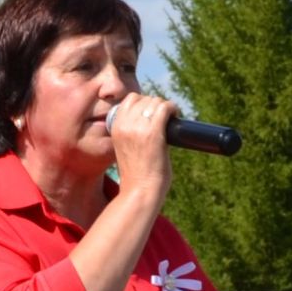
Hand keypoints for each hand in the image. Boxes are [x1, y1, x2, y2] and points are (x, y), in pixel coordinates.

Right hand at [105, 92, 178, 216]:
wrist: (139, 191)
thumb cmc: (136, 175)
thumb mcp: (126, 148)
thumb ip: (132, 133)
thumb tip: (149, 123)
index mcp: (115, 126)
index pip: (130, 101)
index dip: (144, 103)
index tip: (153, 113)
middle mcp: (125, 124)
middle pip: (143, 99)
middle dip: (155, 105)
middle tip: (164, 117)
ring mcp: (138, 128)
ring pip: (155, 101)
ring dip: (165, 107)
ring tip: (171, 116)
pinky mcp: (153, 133)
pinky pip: (165, 108)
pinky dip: (172, 108)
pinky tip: (176, 114)